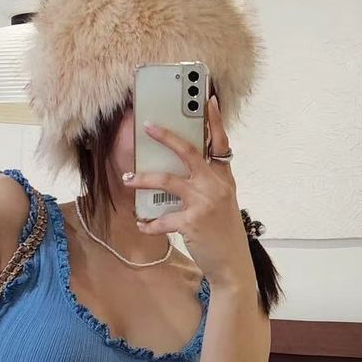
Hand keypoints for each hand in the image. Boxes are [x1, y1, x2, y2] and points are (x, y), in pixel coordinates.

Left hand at [123, 93, 253, 289]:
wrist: (233, 263)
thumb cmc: (223, 230)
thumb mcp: (222, 201)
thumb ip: (208, 182)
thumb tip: (182, 169)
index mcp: (223, 177)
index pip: (220, 142)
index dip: (214, 120)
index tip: (207, 99)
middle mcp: (215, 185)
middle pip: (189, 152)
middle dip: (166, 137)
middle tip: (147, 125)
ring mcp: (204, 202)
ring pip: (167, 180)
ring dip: (143, 178)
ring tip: (128, 178)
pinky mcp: (192, 222)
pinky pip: (162, 218)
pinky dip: (148, 222)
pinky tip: (141, 224)